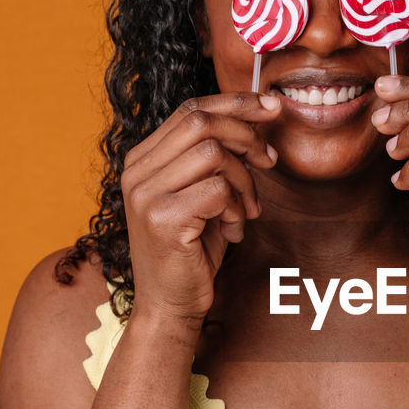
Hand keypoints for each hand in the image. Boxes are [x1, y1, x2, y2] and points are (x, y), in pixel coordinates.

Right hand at [121, 91, 281, 326]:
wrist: (171, 305)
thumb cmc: (193, 251)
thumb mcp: (205, 195)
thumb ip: (218, 158)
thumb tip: (260, 117)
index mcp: (142, 159)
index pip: (190, 109)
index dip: (235, 103)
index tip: (272, 107)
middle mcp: (136, 171)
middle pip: (201, 122)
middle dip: (246, 135)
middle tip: (269, 161)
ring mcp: (144, 194)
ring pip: (213, 153)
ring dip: (244, 181)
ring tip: (246, 210)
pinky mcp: (161, 218)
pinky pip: (217, 189)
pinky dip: (236, 208)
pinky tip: (233, 231)